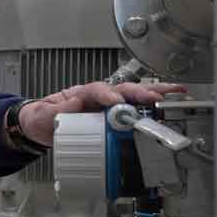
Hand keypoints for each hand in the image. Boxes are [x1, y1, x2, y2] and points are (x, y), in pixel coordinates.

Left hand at [18, 81, 186, 146]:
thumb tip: (74, 102)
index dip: (108, 94)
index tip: (117, 102)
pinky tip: (169, 108)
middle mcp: (99, 97)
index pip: (97, 89)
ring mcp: (109, 106)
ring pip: (135, 97)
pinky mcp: (115, 119)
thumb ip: (55, 110)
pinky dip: (154, 109)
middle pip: (123, 89)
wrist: (39, 127)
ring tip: (177, 95)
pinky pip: (136, 112)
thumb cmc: (42, 118)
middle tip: (158, 97)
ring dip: (156, 95)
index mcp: (81, 93)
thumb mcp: (43, 115)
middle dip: (142, 92)